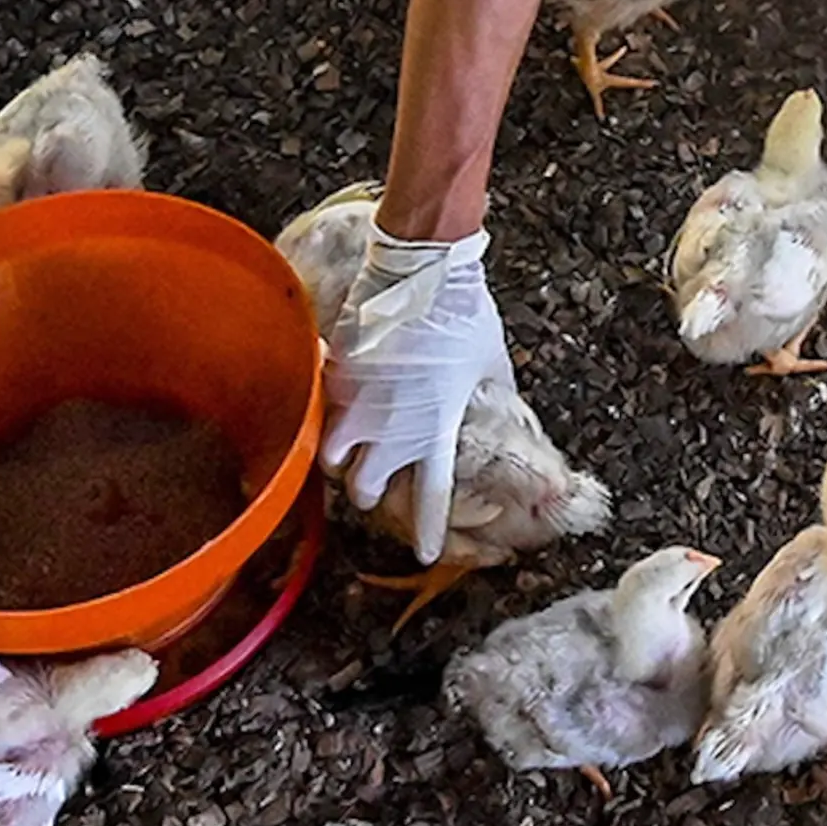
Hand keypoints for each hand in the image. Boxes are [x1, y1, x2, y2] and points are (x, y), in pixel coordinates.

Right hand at [318, 226, 511, 562]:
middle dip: (366, 491)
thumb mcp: (491, 360)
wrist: (422, 271)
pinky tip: (333, 399)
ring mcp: (356, 405)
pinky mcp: (332, 376)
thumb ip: (492, 390)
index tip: (425, 554)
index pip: (430, 498)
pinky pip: (320, 409)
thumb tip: (506, 399)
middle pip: (364, 490)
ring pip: (330, 459)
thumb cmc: (464, 313)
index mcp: (435, 430)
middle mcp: (391, 429)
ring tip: (346, 447)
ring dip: (339, 459)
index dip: (427, 531)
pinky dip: (325, 412)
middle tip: (372, 478)